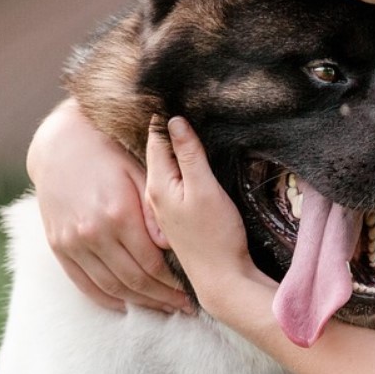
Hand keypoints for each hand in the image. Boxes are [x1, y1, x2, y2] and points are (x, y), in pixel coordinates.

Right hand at [27, 99, 194, 313]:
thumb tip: (169, 244)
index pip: (152, 262)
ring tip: (163, 308)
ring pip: (111, 287)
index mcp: (118, 214)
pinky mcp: (59, 247)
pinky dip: (107, 298)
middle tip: (184, 307)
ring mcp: (72, 243)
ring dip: (139, 302)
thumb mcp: (137, 171)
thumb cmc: (109, 153)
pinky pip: (84, 283)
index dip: (174, 281)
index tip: (192, 289)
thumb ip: (153, 209)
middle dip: (162, 297)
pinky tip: (126, 305)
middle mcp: (93, 233)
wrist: (60, 144)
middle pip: (134, 280)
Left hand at [144, 116, 258, 314]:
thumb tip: (175, 120)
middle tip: (169, 102)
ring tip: (174, 127)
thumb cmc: (215, 234)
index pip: (155, 140)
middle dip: (162, 131)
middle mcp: (153, 196)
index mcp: (157, 185)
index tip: (165, 92)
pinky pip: (169, 186)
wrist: (221, 281)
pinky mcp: (175, 221)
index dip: (162, 117)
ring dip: (168, 150)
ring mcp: (162, 211)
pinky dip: (174, 170)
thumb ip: (189, 154)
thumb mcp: (205, 188)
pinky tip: (183, 166)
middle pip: (155, 154)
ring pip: (161, 170)